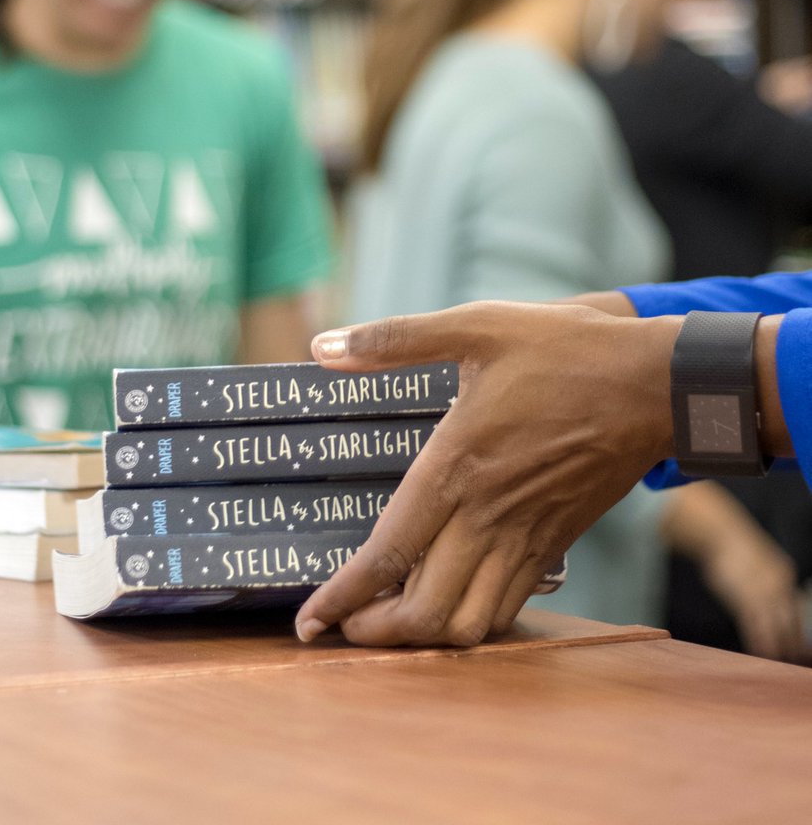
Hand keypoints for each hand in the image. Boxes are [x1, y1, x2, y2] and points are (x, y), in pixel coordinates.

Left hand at [295, 300, 680, 647]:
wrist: (654, 385)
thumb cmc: (564, 351)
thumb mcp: (477, 325)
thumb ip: (395, 339)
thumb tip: (322, 344)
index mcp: (456, 467)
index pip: (387, 554)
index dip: (343, 597)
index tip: (308, 621)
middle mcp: (486, 516)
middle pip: (422, 612)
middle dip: (373, 632)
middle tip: (341, 624)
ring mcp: (525, 538)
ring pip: (466, 625)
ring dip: (421, 638)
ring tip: (387, 622)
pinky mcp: (554, 544)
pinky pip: (506, 608)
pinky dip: (470, 624)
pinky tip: (447, 603)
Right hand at [696, 518, 805, 662]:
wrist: (719, 531)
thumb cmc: (730, 546)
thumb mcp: (753, 561)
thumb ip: (760, 577)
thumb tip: (758, 592)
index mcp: (782, 574)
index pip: (796, 606)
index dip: (799, 626)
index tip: (802, 644)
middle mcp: (777, 585)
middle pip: (791, 619)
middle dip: (795, 641)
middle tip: (799, 658)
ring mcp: (761, 592)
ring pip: (775, 625)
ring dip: (779, 645)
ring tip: (783, 661)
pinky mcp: (743, 597)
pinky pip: (754, 624)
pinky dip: (758, 640)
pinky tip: (761, 652)